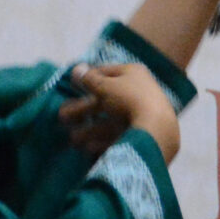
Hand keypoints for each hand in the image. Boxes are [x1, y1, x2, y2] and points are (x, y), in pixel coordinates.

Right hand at [61, 62, 179, 163]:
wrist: (158, 131)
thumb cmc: (129, 100)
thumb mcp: (104, 86)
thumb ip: (88, 79)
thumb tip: (76, 69)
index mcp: (133, 74)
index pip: (106, 72)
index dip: (87, 78)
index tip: (71, 85)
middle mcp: (139, 91)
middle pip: (105, 100)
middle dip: (82, 110)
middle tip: (62, 118)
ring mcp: (143, 114)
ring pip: (111, 120)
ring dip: (90, 130)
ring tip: (73, 141)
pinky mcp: (145, 134)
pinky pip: (120, 136)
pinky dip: (104, 141)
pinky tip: (89, 149)